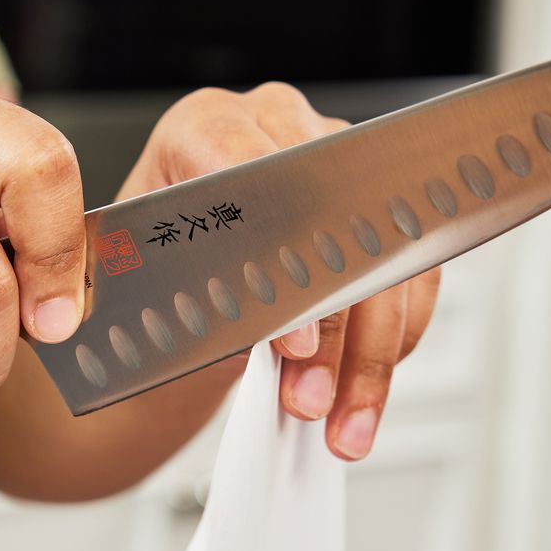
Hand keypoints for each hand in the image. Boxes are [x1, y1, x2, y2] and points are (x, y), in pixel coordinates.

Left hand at [116, 83, 440, 459]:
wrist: (171, 291)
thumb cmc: (147, 277)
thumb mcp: (142, 286)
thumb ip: (190, 301)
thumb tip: (248, 343)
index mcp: (204, 128)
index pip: (247, 170)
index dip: (271, 257)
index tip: (283, 337)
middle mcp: (278, 131)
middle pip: (328, 224)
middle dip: (325, 329)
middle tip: (307, 396)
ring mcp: (338, 165)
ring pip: (378, 262)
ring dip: (364, 358)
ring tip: (337, 422)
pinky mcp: (378, 211)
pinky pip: (408, 280)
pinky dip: (389, 349)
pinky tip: (360, 397)